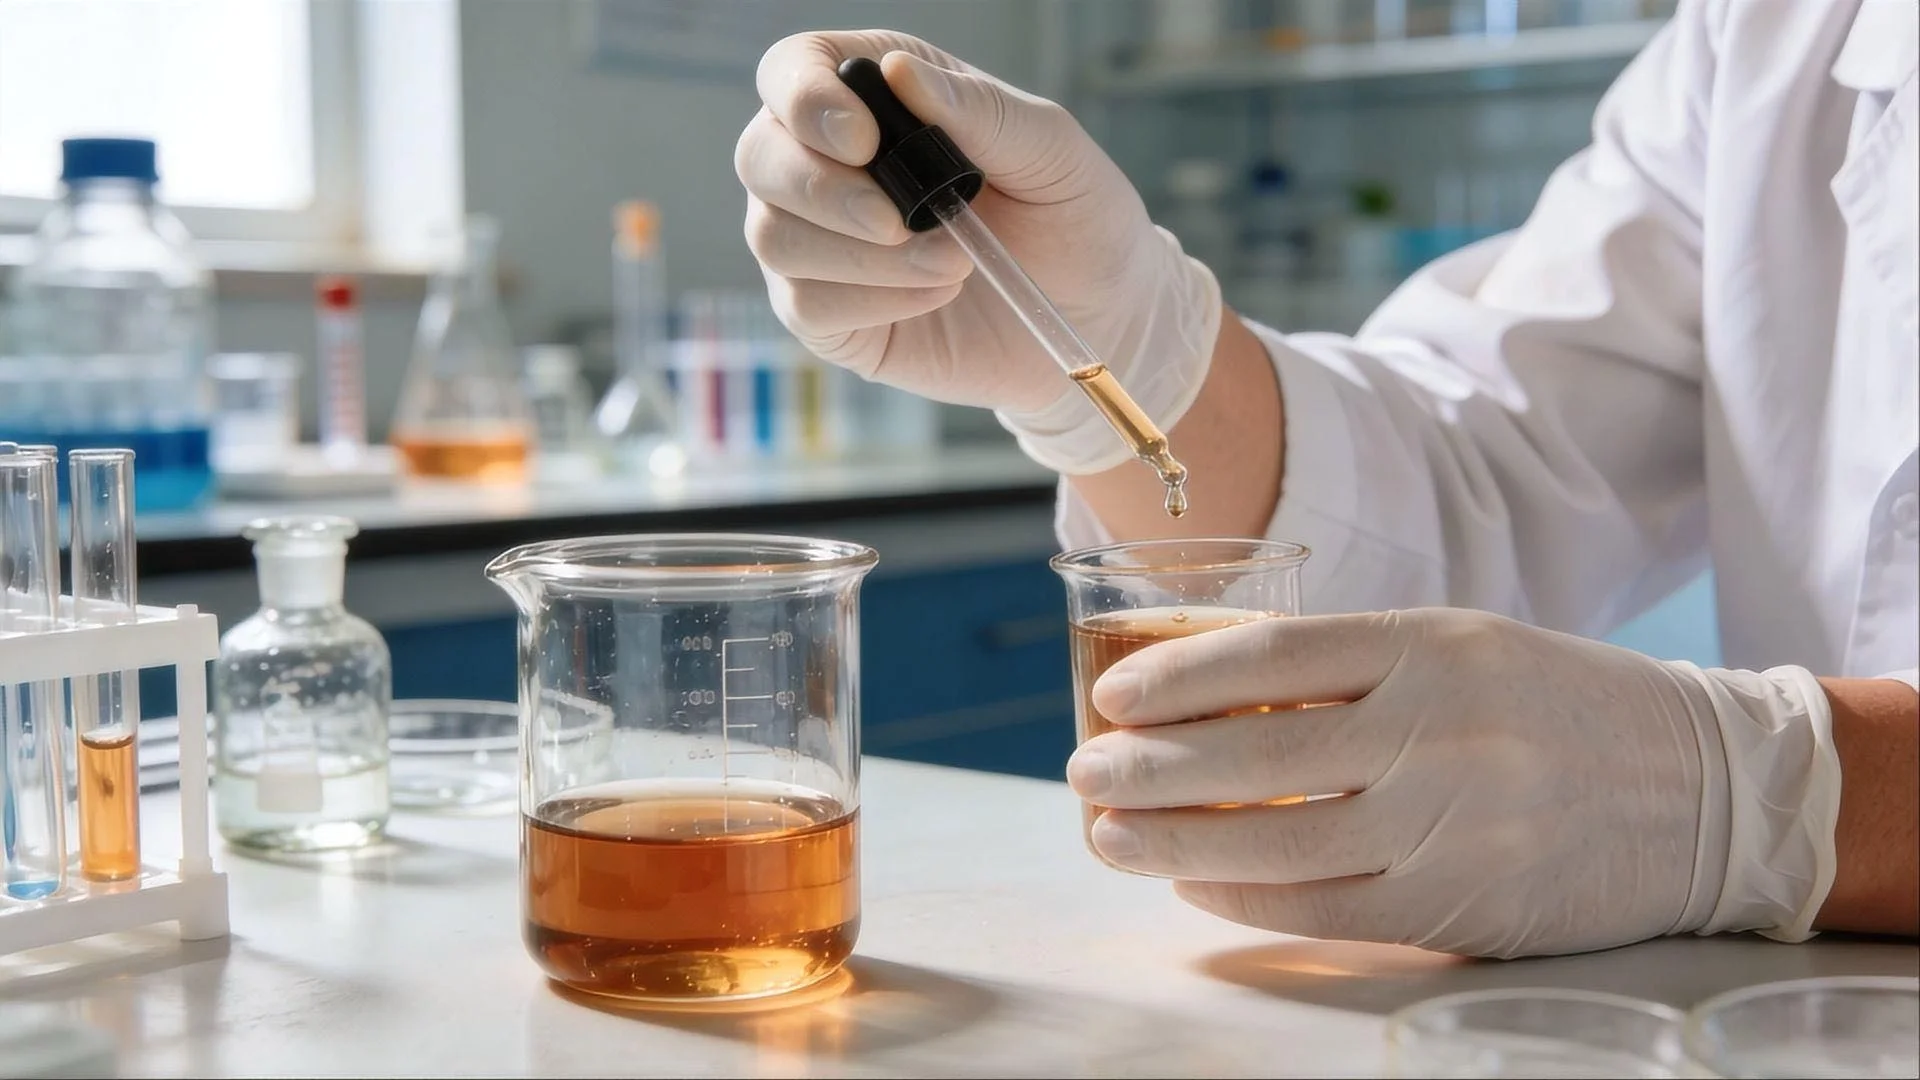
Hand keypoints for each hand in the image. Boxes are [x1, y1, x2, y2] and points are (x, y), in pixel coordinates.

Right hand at [737, 31, 1220, 471]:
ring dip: (860, 257)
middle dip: (822, 191)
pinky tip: (934, 294)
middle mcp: (830, 164)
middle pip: (759, 155)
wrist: (1099, 317)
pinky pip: (805, 304)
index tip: (864, 141)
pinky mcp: (830, 316)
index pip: (792, 72)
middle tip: (899, 223)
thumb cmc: (1075, 218)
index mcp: (877, 97)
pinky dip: (870, 301)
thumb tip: (899, 73)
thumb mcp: (1050, 150)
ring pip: (773, 235)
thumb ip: (978, 109)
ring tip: (952, 265)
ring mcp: (820, 243)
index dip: (805, 98)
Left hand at [1064, 608, 1838, 958]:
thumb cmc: (1559, 706)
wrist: (1705, 791)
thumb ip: (1354, 666)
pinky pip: (1327, 907)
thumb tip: (1213, 691)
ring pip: (1278, 838)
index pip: (1274, 651)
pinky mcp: (1465, 903)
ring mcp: (1455, 821)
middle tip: (1083, 771)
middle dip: (1149, 765)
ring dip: (1174, 843)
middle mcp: (1439, 729)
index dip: (1177, 676)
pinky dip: (1246, 898)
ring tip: (1108, 837)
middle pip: (1257, 750)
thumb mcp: (1465, 646)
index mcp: (1433, 645)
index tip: (1112, 694)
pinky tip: (1192, 887)